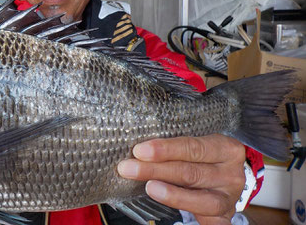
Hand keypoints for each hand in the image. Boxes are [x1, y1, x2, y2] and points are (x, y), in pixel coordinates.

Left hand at [117, 134, 245, 224]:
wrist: (226, 175)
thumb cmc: (204, 155)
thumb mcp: (198, 144)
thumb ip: (175, 146)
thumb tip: (139, 150)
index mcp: (226, 148)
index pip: (193, 148)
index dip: (165, 149)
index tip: (139, 151)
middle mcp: (231, 174)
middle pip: (191, 173)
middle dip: (156, 170)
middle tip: (128, 168)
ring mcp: (229, 198)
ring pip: (199, 199)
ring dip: (170, 194)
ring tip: (148, 187)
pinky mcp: (223, 217)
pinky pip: (209, 222)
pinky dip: (189, 215)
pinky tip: (168, 212)